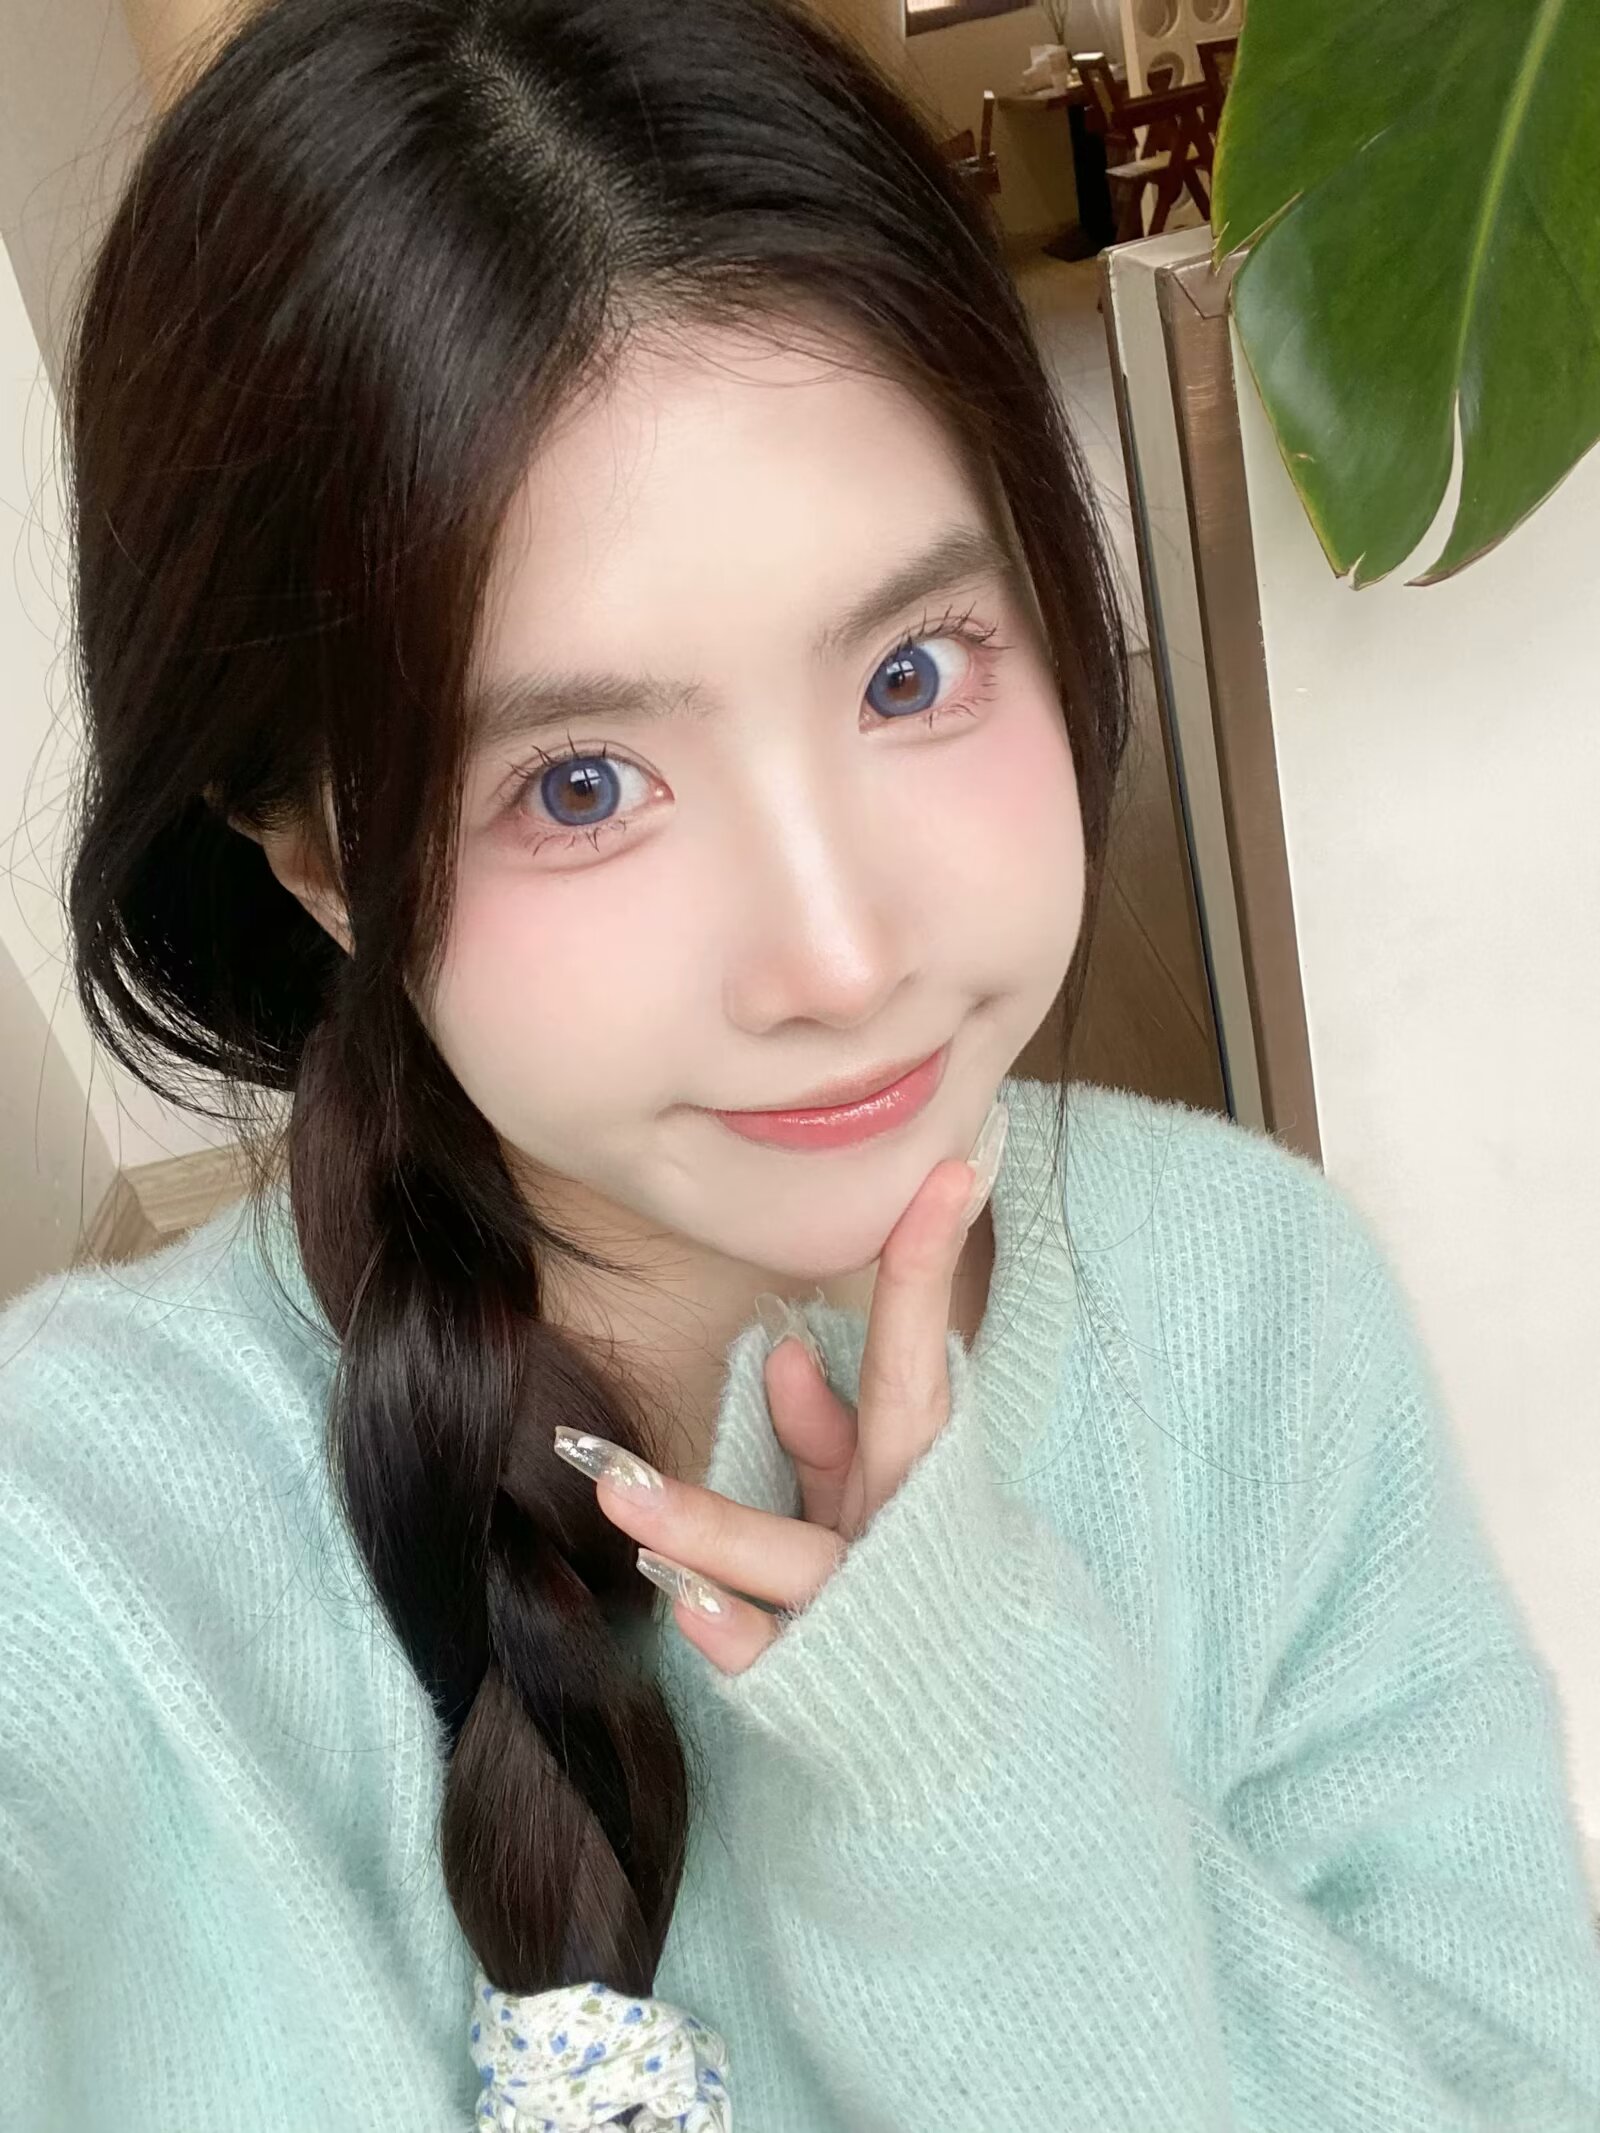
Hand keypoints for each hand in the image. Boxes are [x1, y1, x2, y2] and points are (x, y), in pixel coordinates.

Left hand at [556, 1104, 1005, 1676]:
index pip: (919, 1352)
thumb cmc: (912, 1586)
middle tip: (777, 1317)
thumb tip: (782, 1355)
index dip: (929, 1261)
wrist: (973, 1734)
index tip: (952, 1169)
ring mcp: (869, 1605)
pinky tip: (678, 1603)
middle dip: (841, 1355)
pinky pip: (773, 1658)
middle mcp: (903, 1527)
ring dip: (711, 1528)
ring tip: (625, 1499)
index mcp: (921, 1469)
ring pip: (798, 1561)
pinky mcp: (829, 1680)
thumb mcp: (873, 1500)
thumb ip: (828, 1432)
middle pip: (875, 1452)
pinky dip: (730, 1632)